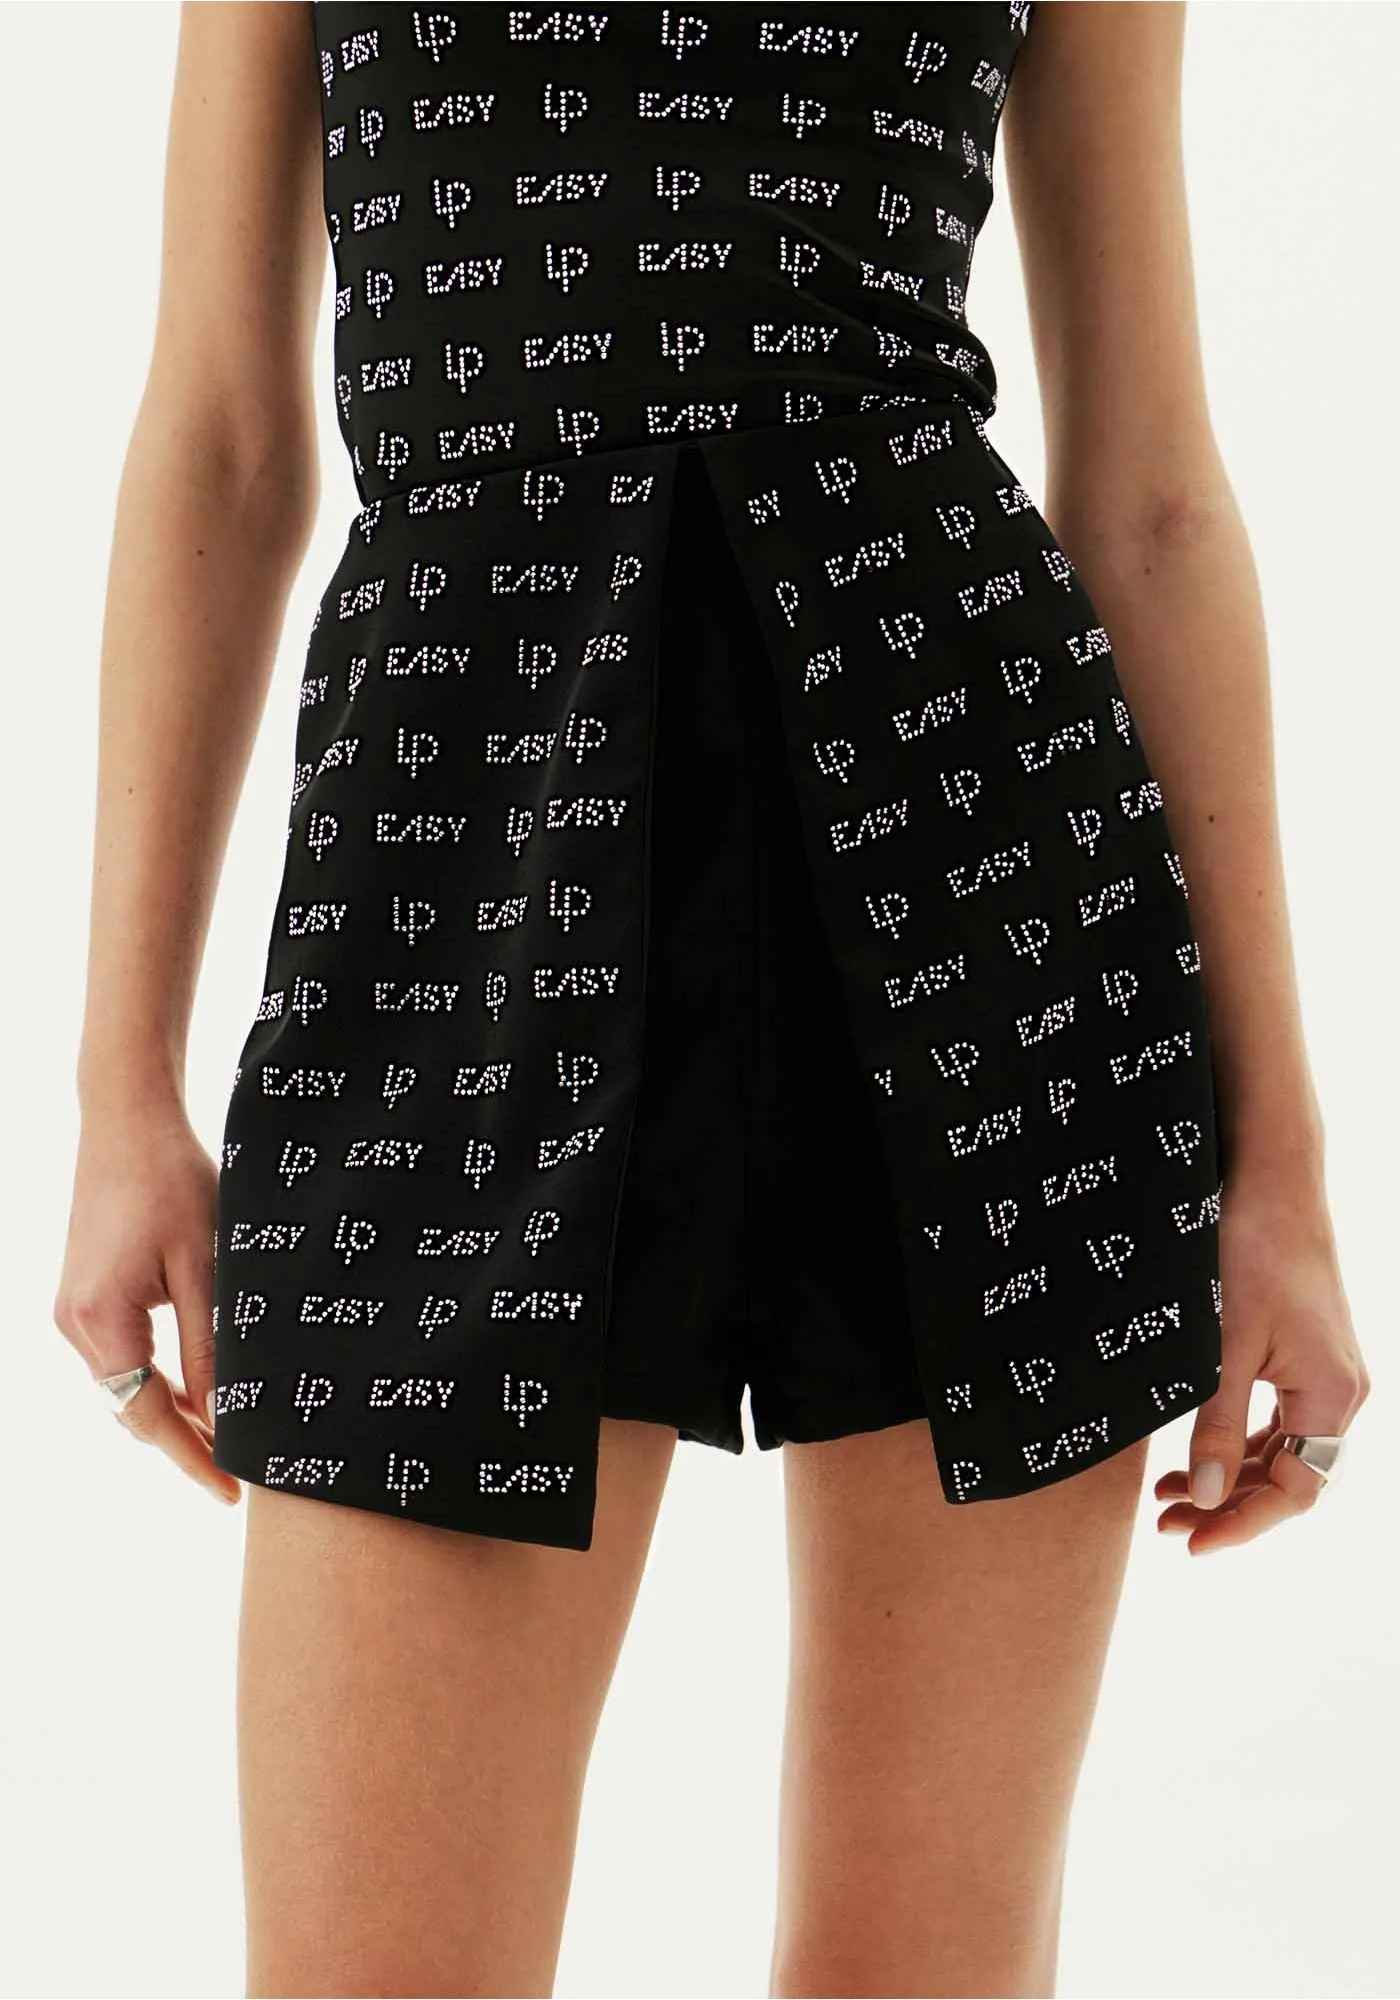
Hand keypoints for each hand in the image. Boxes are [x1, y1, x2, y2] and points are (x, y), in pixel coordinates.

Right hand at [53, 1097, 240, 1506]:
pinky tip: (201, 1386)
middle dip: (186, 1441)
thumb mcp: (206, 1267)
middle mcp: (74, 1324)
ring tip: (232, 1433)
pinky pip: (121, 1357)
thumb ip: (212, 1346)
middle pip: (132, 1409)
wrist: (127, 1121)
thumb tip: (226, 1417)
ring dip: (174, 1409)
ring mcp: (73, 1310)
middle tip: (245, 1468)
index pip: (149, 1416)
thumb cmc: (173, 1181)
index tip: (231, 1493)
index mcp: (101, 1320)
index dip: (193, 1458)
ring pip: (127, 1385)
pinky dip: (159, 1377)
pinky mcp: (83, 1295)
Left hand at [1154, 1164, 1366, 1552]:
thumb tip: (1205, 1496)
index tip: (1191, 1542)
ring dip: (1228, 1473)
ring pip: (1279, 1448)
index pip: (1295, 1492)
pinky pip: (1276, 1416)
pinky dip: (1236, 1438)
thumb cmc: (1249, 1252)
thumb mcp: (1221, 1347)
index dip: (1243, 1524)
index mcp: (1330, 1396)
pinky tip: (1193, 1448)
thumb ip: (1216, 1426)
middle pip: (1289, 1476)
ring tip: (1166, 1490)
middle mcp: (1338, 1390)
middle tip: (1165, 1520)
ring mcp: (1325, 1370)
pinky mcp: (1305, 1351)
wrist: (1270, 1178)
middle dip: (1227, 1503)